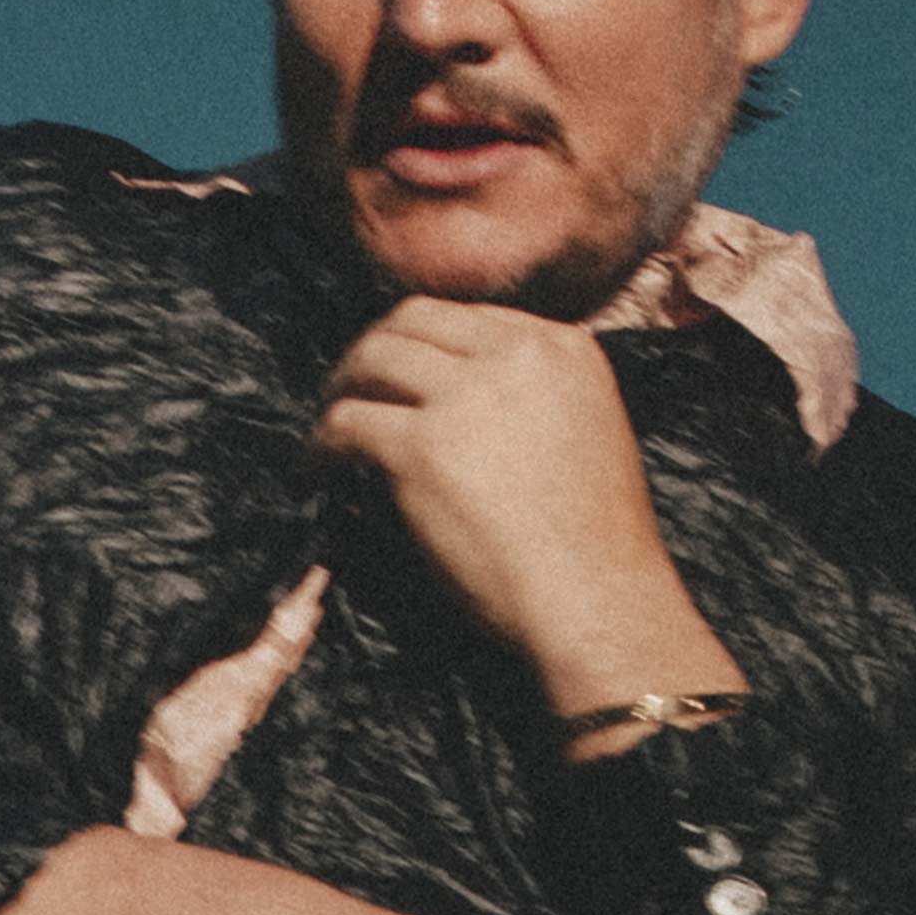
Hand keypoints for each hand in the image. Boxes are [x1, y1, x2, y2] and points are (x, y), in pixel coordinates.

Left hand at [314, 299, 740, 728]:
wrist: (596, 597)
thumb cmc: (594, 544)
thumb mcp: (587, 431)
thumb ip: (537, 399)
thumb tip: (466, 400)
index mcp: (562, 347)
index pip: (469, 317)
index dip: (422, 342)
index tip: (400, 375)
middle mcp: (514, 355)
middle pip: (413, 321)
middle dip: (372, 349)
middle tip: (348, 387)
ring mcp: (465, 397)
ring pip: (373, 360)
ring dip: (339, 390)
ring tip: (326, 427)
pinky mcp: (422, 447)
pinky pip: (348, 423)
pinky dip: (322, 444)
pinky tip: (319, 471)